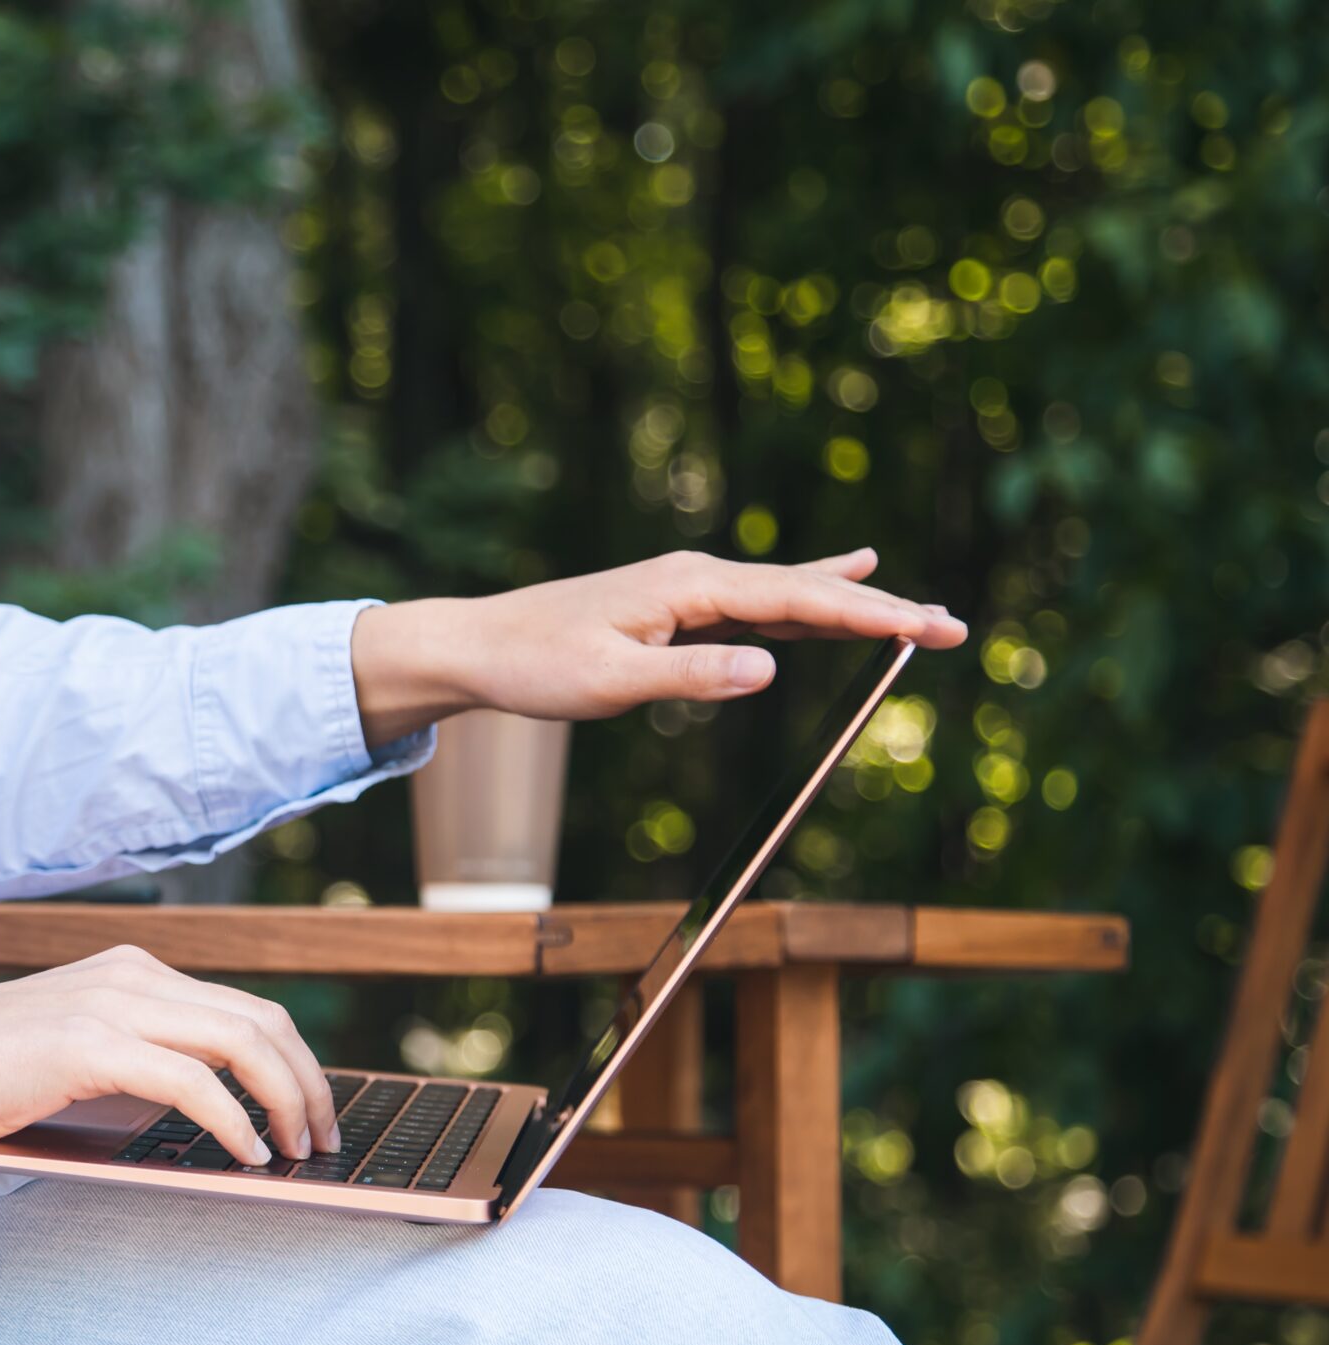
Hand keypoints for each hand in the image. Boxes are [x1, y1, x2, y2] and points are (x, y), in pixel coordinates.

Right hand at [0, 946, 336, 1165]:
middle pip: (262, 1020)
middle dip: (309, 1083)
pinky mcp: (86, 1044)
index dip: (296, 1064)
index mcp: (130, 973)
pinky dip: (233, 1121)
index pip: (246, 1009)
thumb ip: (135, 1061)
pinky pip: (193, 1081)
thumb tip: (211, 1110)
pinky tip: (244, 1155)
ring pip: (242, 1042)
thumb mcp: (73, 1054)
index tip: (313, 1116)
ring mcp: (109, 1003)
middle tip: (323, 1140)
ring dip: (285, 1102)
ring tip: (296, 1151)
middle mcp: (130, 976)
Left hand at [350, 548, 966, 744]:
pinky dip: (809, 595)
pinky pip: (761, 601)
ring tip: (917, 609)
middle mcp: (695, 577)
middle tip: (952, 626)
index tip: (927, 630)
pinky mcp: (676, 606)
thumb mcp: (611, 682)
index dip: (869, 616)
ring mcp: (687, 589)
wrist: (477, 646)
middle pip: (807, 591)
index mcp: (688, 587)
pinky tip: (843, 577)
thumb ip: (691, 677)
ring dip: (853, 602)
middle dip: (880, 609)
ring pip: (790, 594)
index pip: (798, 600)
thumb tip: (769, 669)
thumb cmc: (534, 665)